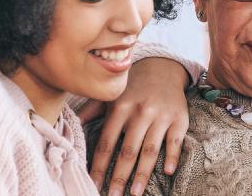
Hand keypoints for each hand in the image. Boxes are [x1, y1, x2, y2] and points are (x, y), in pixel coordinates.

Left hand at [87, 57, 190, 195]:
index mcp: (119, 108)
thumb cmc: (132, 87)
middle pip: (128, 151)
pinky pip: (175, 141)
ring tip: (136, 193)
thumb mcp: (110, 95)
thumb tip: (71, 126)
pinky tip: (167, 172)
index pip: (107, 143)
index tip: (94, 184)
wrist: (163, 68)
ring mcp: (161, 117)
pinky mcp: (179, 119)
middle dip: (119, 176)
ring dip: (142, 174)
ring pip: (150, 150)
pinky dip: (172, 157)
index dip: (99, 166)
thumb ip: (91, 111)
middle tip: (113, 195)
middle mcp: (140, 113)